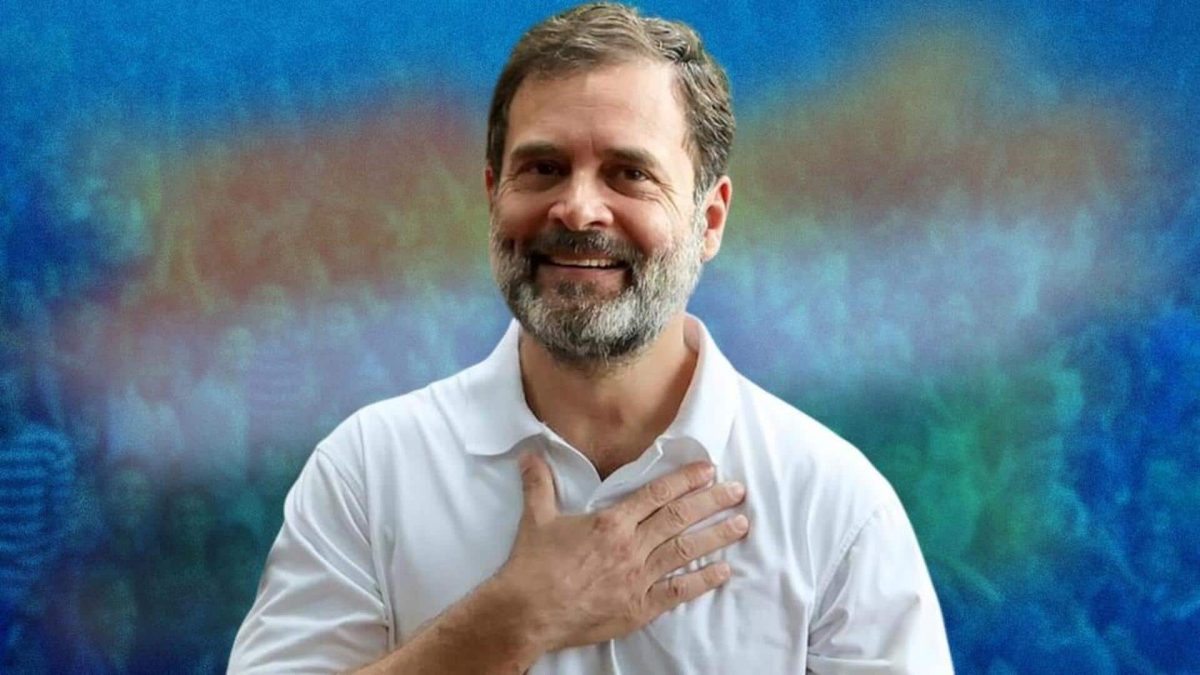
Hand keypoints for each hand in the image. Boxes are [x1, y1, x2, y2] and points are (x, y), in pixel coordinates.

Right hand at [494, 451, 749, 652]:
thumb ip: (539, 483)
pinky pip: (678, 591)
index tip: (708, 469)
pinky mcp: (639, 607)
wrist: (527, 613)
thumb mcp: (536, 519)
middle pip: (679, 518)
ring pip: (685, 551)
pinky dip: (702, 581)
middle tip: (738, 490)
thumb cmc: (532, 566)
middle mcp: (630, 546)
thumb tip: (529, 454)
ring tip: (742, 524)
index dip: (685, 479)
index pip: (656, 494)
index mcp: (610, 522)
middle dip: (711, 501)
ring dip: (716, 536)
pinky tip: (723, 571)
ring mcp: (637, 578)